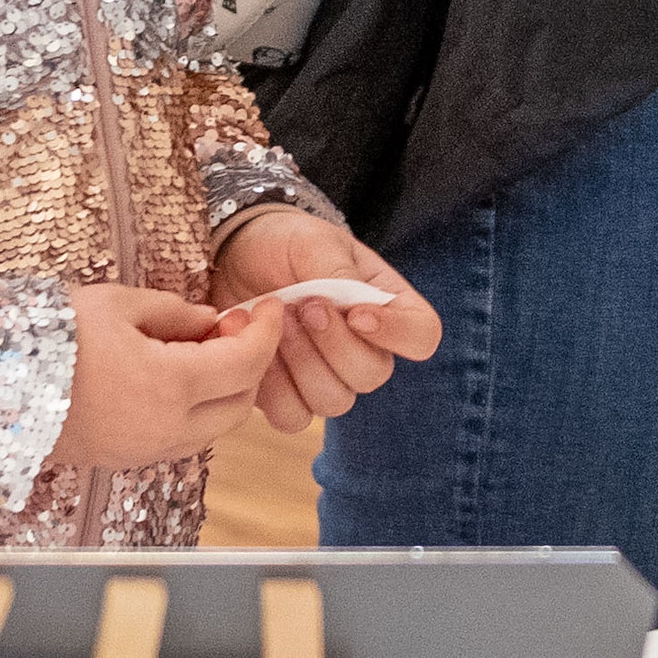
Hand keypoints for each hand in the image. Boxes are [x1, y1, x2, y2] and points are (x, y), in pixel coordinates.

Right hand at [53, 283, 283, 472]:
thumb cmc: (50, 335)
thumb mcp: (117, 305)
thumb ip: (174, 313)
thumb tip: (210, 322)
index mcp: (170, 386)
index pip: (247, 363)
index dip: (266, 332)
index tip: (269, 307)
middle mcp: (166, 429)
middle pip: (240, 404)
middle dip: (251, 365)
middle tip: (233, 328)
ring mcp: (144, 451)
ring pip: (214, 430)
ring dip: (225, 393)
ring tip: (201, 352)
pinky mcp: (122, 460)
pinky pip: (181, 441)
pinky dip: (195, 413)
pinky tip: (173, 380)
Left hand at [211, 209, 443, 434]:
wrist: (235, 258)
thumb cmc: (285, 243)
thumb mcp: (314, 242)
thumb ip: (338, 273)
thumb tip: (356, 309)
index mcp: (387, 306)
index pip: (422, 336)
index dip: (396, 333)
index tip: (355, 313)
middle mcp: (365, 348)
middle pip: (372, 374)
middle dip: (333, 343)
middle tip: (303, 306)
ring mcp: (327, 377)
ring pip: (333, 400)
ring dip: (301, 362)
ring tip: (277, 322)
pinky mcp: (288, 396)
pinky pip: (292, 416)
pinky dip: (272, 387)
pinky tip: (258, 350)